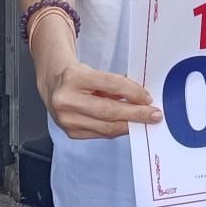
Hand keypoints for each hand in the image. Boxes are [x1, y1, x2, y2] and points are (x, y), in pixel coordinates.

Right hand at [38, 57, 163, 139]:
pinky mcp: (70, 132)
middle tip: (154, 115)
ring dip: (129, 125)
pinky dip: (116, 129)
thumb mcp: (94, 73)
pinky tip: (126, 125)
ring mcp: (67, 119)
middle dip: (135, 114)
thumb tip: (141, 98)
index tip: (148, 98)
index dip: (132, 92)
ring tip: (143, 121)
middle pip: (109, 111)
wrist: (51, 84)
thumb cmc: (76, 77)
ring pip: (106, 127)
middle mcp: (67, 100)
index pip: (110, 85)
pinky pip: (101, 134)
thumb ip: (115, 85)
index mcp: (73, 78)